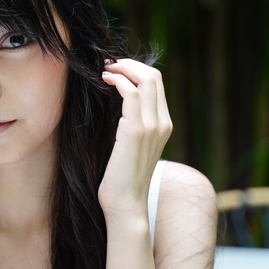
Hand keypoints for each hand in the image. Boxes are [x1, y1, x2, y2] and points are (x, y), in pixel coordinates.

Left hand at [98, 59, 172, 219]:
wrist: (125, 204)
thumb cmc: (121, 177)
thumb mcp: (131, 146)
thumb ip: (131, 126)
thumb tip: (119, 109)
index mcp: (164, 125)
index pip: (157, 84)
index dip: (136, 70)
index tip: (115, 69)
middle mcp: (163, 123)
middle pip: (154, 77)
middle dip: (129, 64)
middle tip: (108, 65)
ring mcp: (152, 126)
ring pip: (145, 80)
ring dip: (122, 69)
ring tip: (104, 71)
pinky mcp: (136, 131)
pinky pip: (131, 94)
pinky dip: (118, 81)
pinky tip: (105, 82)